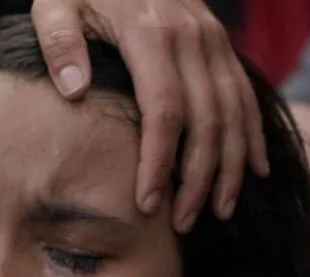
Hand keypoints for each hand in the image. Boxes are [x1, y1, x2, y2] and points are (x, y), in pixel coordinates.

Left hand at [31, 0, 268, 231]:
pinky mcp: (220, 43)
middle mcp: (191, 36)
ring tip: (218, 210)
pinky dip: (252, 135)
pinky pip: (244, 94)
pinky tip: (253, 172)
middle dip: (197, 177)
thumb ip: (60, 42)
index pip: (163, 110)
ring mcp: (212, 39)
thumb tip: (74, 90)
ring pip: (233, 112)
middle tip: (184, 222)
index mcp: (150, 32)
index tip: (146, 203)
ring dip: (229, 166)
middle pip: (206, 120)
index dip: (158, 161)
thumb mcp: (56, 3)